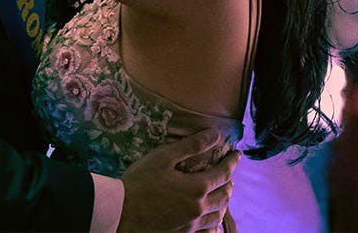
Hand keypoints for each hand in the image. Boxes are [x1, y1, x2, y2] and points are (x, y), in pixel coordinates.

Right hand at [119, 129, 238, 231]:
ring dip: (225, 202)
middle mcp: (199, 208)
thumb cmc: (140, 181)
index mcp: (197, 187)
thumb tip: (215, 135)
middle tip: (229, 174)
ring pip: (218, 215)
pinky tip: (213, 224)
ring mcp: (191, 225)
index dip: (232, 162)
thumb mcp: (163, 157)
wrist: (121, 212)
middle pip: (224, 195)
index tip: (236, 154)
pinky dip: (215, 226)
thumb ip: (191, 146)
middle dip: (229, 182)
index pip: (223, 172)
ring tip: (223, 195)